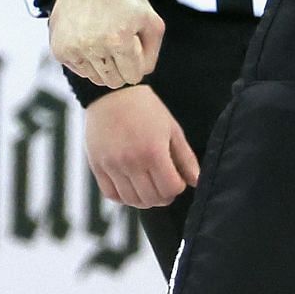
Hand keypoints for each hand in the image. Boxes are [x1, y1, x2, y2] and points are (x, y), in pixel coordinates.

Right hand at [50, 0, 164, 87]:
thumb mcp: (150, 18)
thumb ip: (153, 50)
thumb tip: (142, 73)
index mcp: (119, 40)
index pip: (133, 76)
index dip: (137, 65)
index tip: (134, 50)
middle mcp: (93, 47)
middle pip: (113, 81)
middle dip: (121, 68)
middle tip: (120, 46)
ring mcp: (73, 49)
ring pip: (95, 78)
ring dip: (104, 65)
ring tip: (105, 40)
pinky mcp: (59, 50)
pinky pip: (78, 70)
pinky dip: (87, 60)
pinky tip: (90, 39)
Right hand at [84, 85, 199, 208]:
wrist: (114, 95)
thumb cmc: (147, 110)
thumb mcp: (172, 129)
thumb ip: (185, 158)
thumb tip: (196, 181)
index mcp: (154, 152)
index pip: (170, 188)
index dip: (178, 188)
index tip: (178, 180)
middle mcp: (132, 163)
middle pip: (152, 198)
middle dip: (164, 196)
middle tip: (166, 186)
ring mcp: (112, 167)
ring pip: (132, 200)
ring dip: (145, 200)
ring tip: (151, 188)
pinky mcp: (98, 167)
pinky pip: (111, 195)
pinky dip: (124, 198)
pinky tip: (133, 189)